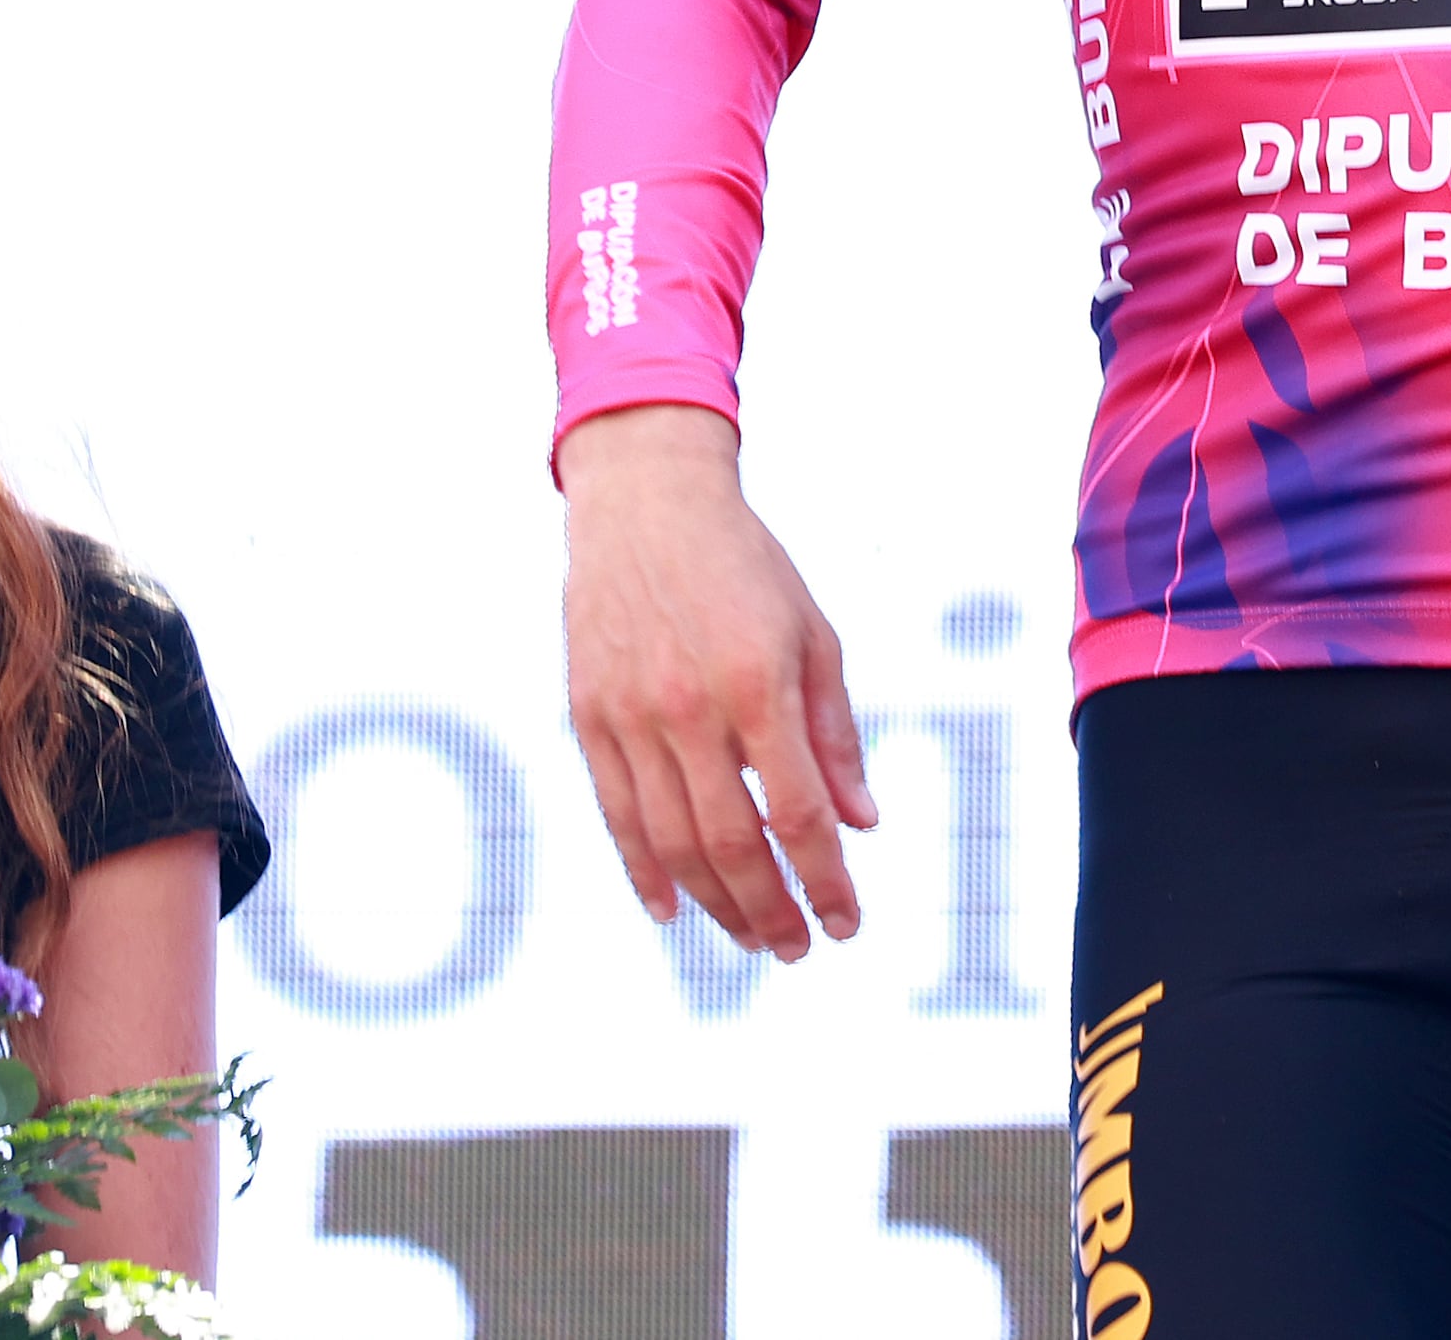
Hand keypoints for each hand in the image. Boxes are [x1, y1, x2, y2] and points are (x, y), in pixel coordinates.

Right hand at [560, 403, 879, 956]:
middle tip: (797, 948)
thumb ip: (834, 734)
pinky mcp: (588, 716)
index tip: (846, 921)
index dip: (825, 878)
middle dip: (770, 908)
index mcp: (759, 683)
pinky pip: (617, 814)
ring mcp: (630, 716)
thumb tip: (863, 823)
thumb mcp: (812, 633)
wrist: (647, 503)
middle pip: (730, 843)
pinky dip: (643, 870)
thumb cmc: (746, 566)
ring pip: (671, 842)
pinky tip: (672, 909)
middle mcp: (690, 708)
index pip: (797, 812)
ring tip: (750, 937)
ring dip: (714, 903)